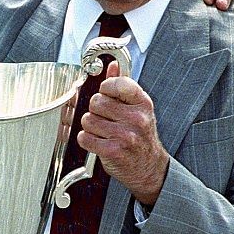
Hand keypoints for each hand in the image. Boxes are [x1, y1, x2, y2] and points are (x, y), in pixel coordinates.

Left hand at [78, 61, 168, 204]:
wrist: (148, 166)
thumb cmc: (141, 136)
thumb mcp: (137, 108)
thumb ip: (123, 85)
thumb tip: (112, 66)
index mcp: (143, 103)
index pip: (116, 83)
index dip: (105, 88)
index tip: (107, 95)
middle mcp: (136, 118)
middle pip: (96, 101)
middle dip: (96, 110)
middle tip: (106, 118)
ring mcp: (125, 135)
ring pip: (88, 120)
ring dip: (90, 126)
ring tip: (103, 131)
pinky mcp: (113, 151)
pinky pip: (85, 137)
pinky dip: (87, 139)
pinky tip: (98, 141)